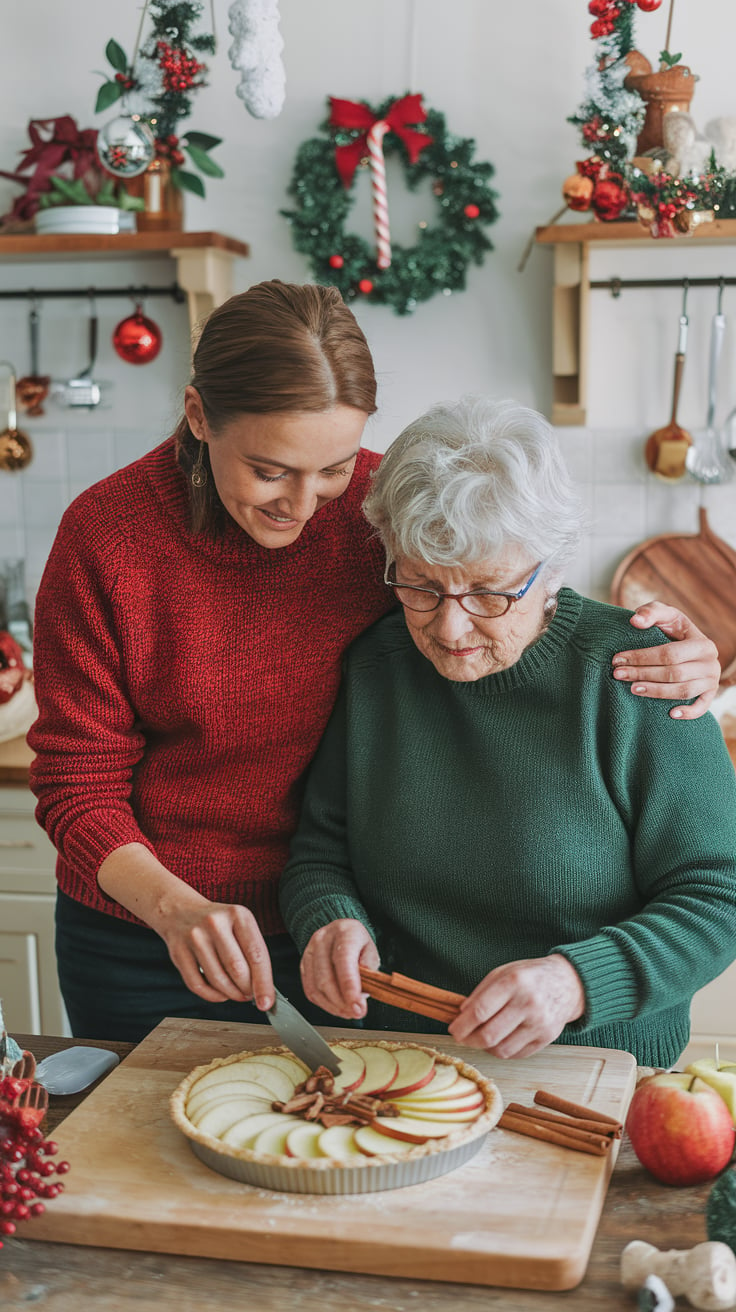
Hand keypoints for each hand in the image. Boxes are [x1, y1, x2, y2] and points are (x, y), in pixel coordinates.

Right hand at [96, 844, 274, 1008]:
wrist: (180, 911)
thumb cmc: (219, 923)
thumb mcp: (240, 924)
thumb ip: (252, 952)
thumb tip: (264, 990)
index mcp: (238, 914)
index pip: (256, 955)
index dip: (263, 983)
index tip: (267, 1003)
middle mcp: (215, 923)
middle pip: (237, 969)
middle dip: (247, 990)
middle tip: (251, 996)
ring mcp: (194, 937)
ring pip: (217, 980)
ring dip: (231, 994)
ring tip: (237, 994)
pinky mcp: (178, 952)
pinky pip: (197, 985)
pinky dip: (212, 995)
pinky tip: (220, 993)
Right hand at [300, 920, 378, 1019]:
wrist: (340, 931)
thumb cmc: (357, 943)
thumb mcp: (371, 951)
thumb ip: (369, 969)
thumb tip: (361, 992)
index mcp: (344, 932)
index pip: (343, 960)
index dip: (350, 987)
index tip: (358, 1006)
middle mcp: (323, 939)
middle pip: (326, 977)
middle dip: (341, 1002)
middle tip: (356, 1013)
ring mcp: (310, 951)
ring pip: (316, 987)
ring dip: (332, 1006)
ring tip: (348, 1012)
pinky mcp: (303, 964)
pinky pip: (309, 990)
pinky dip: (323, 1004)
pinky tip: (336, 1007)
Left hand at [448, 954, 584, 1058]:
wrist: (568, 983)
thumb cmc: (530, 976)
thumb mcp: (503, 972)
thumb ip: (481, 992)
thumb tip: (461, 1015)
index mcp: (514, 982)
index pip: (481, 1011)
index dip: (462, 1024)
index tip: (453, 1029)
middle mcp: (528, 1004)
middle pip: (489, 1035)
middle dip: (469, 1040)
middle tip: (462, 1037)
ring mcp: (539, 1024)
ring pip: (501, 1050)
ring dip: (485, 1047)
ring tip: (481, 1037)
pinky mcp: (546, 1038)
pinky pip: (516, 1054)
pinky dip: (502, 1050)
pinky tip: (499, 1039)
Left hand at [612, 602, 720, 718]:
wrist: (688, 646)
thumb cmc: (673, 630)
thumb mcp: (665, 615)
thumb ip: (650, 612)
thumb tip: (635, 621)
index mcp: (703, 643)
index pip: (669, 653)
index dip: (642, 657)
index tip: (618, 659)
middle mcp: (711, 663)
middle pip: (673, 673)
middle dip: (642, 674)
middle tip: (618, 674)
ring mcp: (712, 681)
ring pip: (682, 691)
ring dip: (656, 692)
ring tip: (632, 689)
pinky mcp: (710, 695)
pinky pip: (701, 707)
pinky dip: (688, 712)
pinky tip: (670, 714)